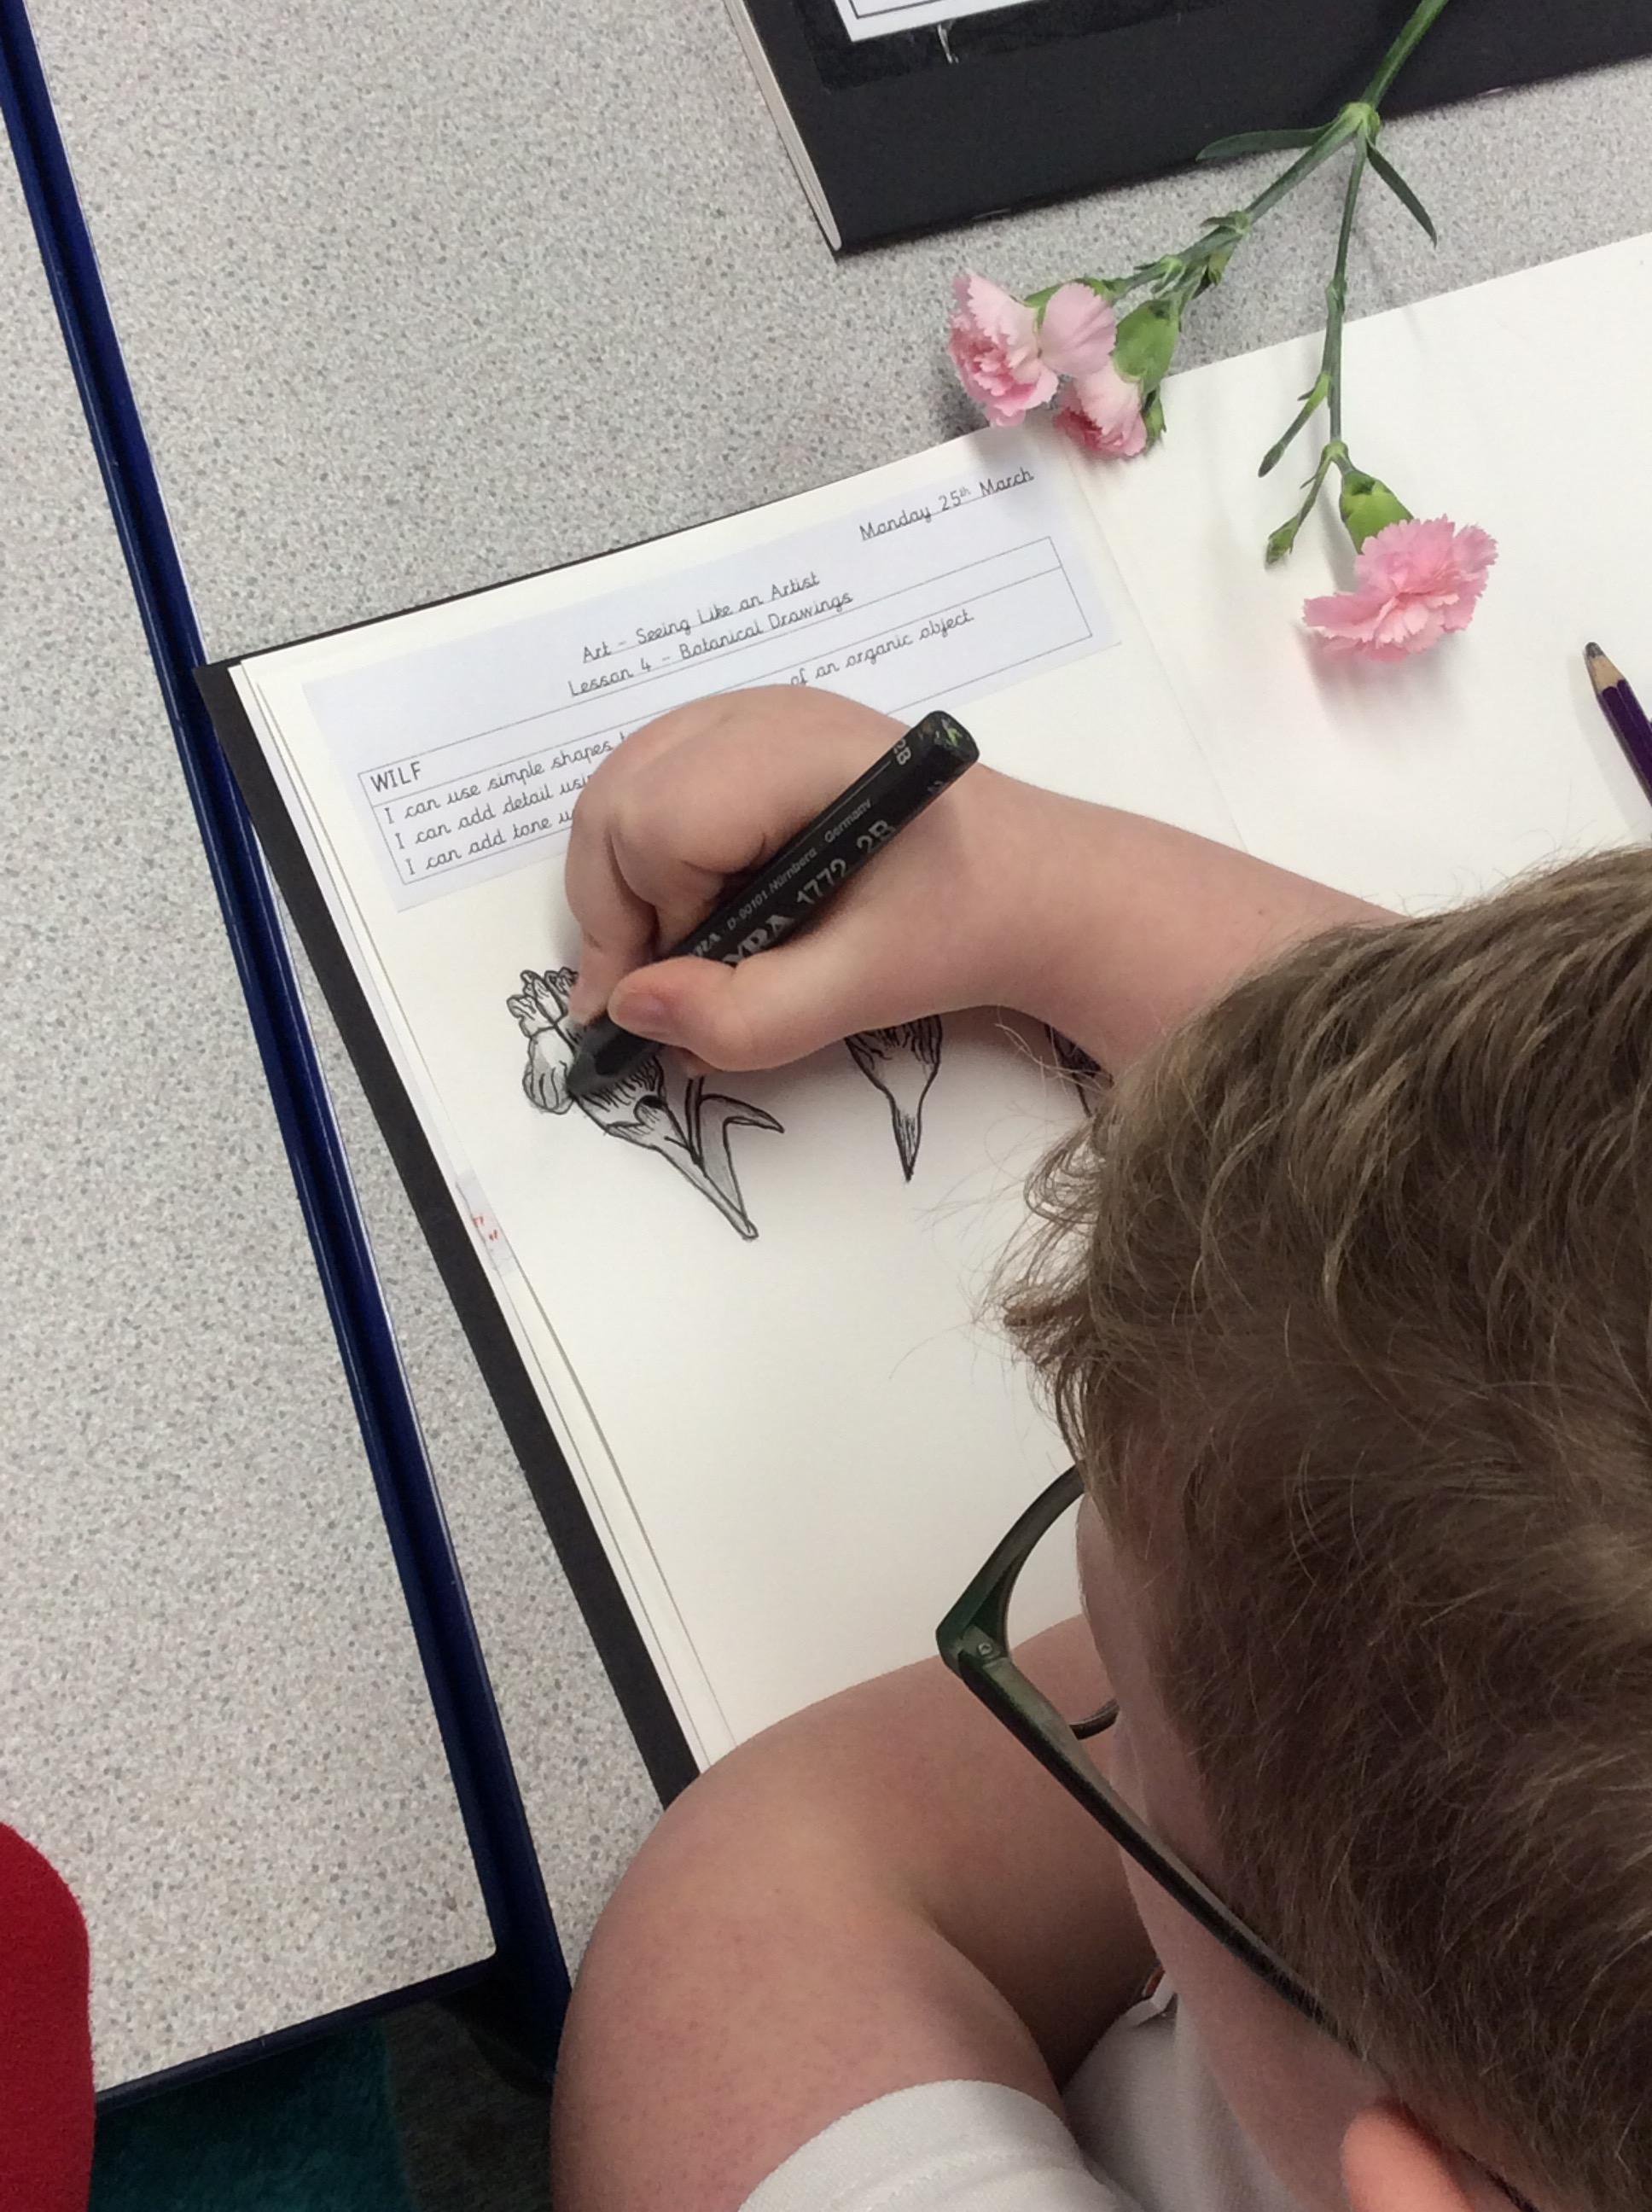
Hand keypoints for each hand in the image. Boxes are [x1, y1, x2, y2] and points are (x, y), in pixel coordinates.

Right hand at [565, 687, 1042, 1068]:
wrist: (1028, 884)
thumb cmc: (958, 929)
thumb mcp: (863, 992)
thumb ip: (749, 1016)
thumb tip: (631, 1009)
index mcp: (803, 758)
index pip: (659, 824)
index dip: (654, 921)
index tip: (684, 991)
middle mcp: (760, 716)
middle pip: (616, 801)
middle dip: (617, 910)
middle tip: (654, 992)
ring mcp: (746, 714)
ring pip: (617, 792)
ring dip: (623, 888)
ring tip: (676, 957)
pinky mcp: (742, 735)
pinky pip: (647, 786)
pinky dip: (643, 859)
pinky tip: (698, 908)